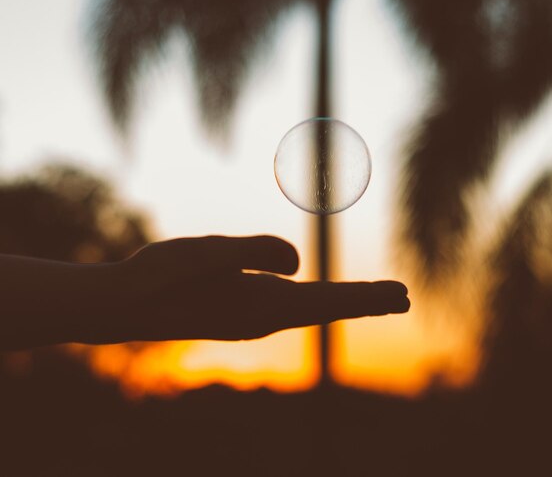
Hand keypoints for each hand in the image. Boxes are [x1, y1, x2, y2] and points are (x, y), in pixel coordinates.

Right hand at [115, 235, 409, 341]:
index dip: (367, 296)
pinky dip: (319, 301)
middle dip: (366, 301)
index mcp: (263, 305)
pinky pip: (293, 306)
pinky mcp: (241, 311)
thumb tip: (299, 262)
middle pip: (328, 307)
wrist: (127, 306)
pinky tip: (318, 297)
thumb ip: (254, 253)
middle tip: (404, 297)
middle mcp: (265, 318)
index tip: (402, 295)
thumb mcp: (207, 254)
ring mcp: (253, 318)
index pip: (328, 299)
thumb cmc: (162, 276)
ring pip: (313, 308)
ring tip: (376, 298)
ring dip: (346, 302)